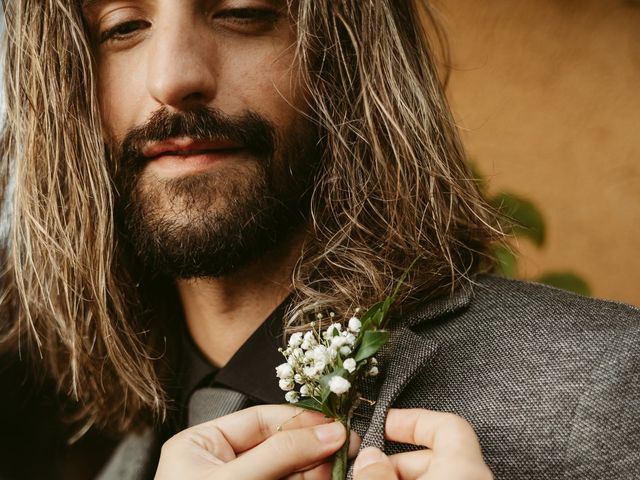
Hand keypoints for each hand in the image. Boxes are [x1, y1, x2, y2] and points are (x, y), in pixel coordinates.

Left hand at [154, 404, 360, 479]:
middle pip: (279, 444)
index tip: (333, 425)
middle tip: (345, 445)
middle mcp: (223, 464)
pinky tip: (326, 476)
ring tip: (340, 465)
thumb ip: (279, 455)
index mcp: (202, 445)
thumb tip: (327, 433)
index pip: (259, 420)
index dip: (299, 419)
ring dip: (317, 466)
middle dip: (312, 445)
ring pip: (290, 469)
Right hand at [353, 409, 492, 479]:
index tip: (383, 424)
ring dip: (400, 477)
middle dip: (394, 458)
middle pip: (433, 454)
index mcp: (464, 469)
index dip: (411, 420)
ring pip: (435, 476)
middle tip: (366, 467)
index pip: (447, 424)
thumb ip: (379, 474)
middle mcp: (473, 479)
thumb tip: (369, 458)